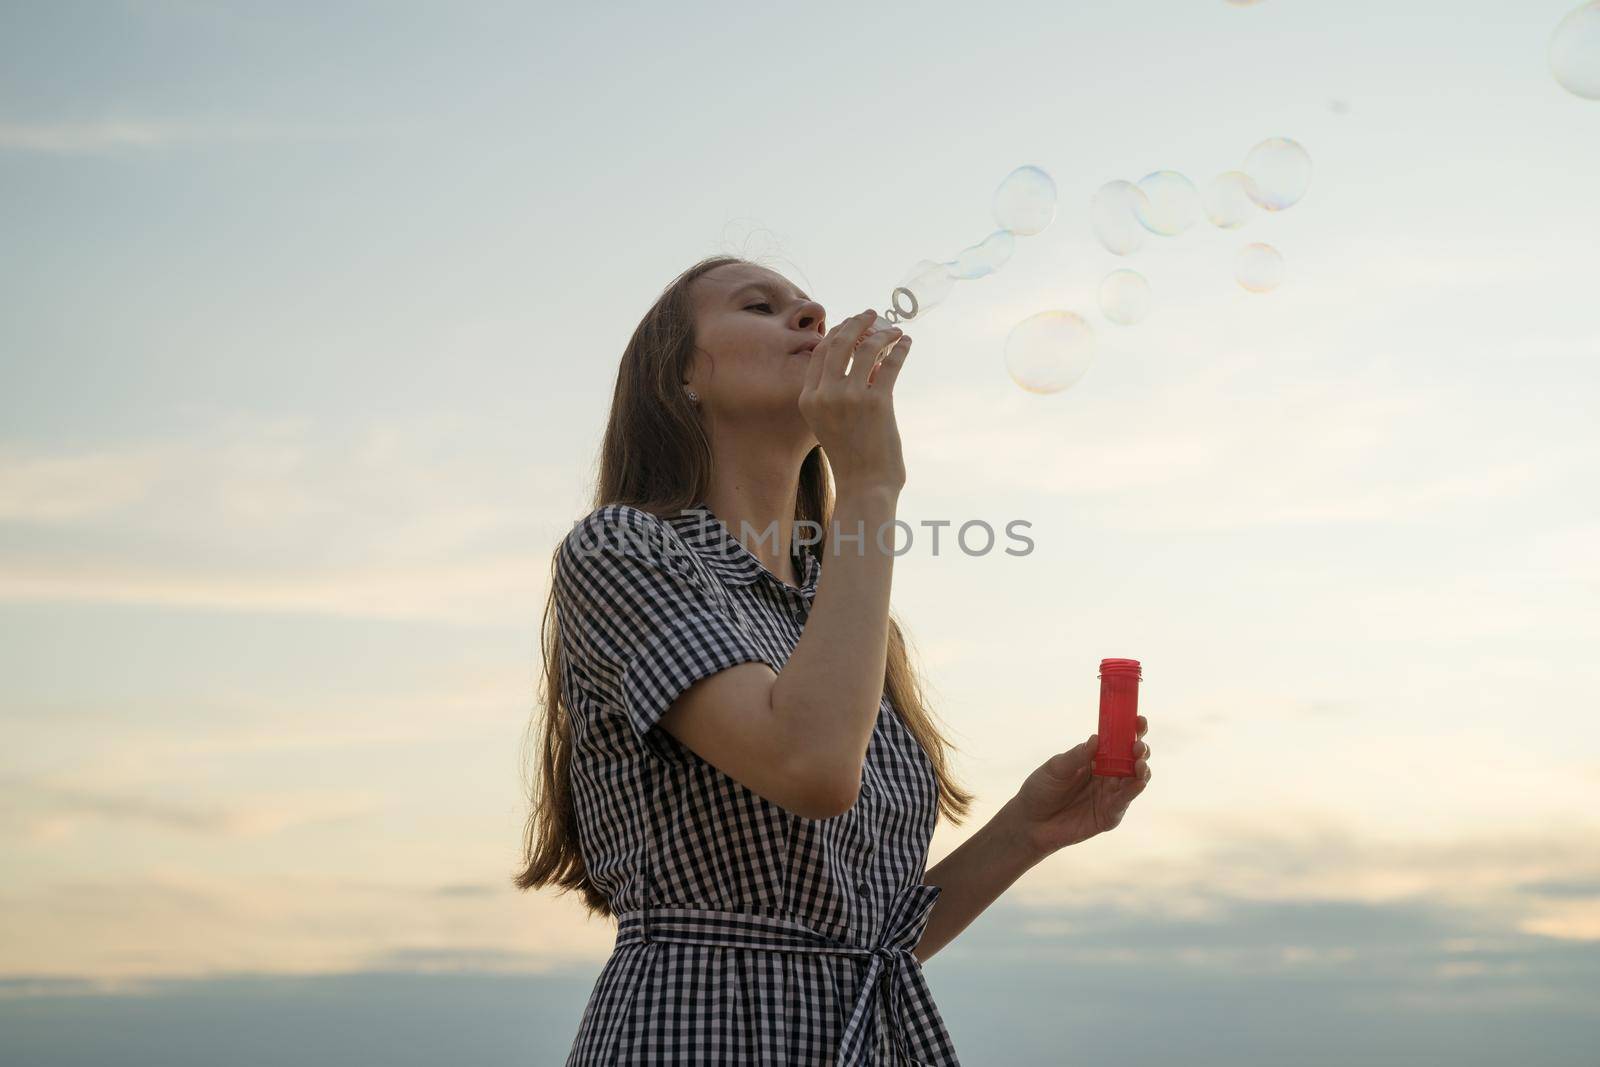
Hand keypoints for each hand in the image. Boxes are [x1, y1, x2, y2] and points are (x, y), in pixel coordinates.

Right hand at [798, 308, 911, 491]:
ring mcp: (850, 398)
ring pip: (866, 348)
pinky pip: (890, 364)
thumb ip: (835, 393)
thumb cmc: (851, 456)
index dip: (836, 333)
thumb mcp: (828, 422)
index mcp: (808, 399)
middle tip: (871, 314)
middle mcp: (825, 395)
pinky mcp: (877, 402)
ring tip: (895, 330)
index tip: (851, 325)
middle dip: (857, 322)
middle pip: (839, 342)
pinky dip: (901, 350)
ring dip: (883, 333)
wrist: (864, 486)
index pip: (820, 353)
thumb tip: (862, 360)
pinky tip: (906, 344)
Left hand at [1010, 715, 1151, 859]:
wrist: (1030, 822)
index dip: (1132, 731)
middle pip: (1132, 760)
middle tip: (1138, 746)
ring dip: (1141, 770)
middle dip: (1140, 750)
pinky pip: (1124, 802)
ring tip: (1139, 763)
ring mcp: (1110, 795)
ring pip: (1134, 780)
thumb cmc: (1041, 789)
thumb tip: (1096, 739)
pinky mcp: (1109, 816)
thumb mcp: (1056, 768)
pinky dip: (1133, 792)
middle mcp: (1107, 776)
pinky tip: (1138, 783)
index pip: (1118, 742)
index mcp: (1096, 759)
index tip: (1139, 720)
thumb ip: (1077, 756)